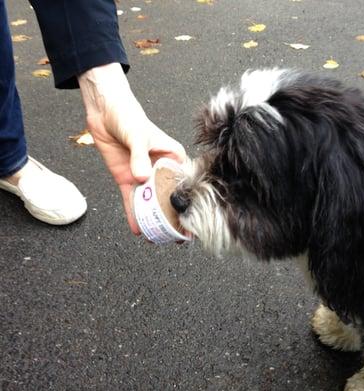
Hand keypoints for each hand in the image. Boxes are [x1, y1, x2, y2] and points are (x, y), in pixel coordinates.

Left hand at [78, 63, 185, 233]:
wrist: (104, 111)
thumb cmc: (128, 116)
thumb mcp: (138, 136)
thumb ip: (140, 156)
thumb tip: (141, 178)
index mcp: (173, 157)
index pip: (183, 183)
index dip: (189, 202)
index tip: (192, 222)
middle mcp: (160, 169)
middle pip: (168, 197)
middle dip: (172, 217)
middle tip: (175, 238)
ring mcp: (144, 176)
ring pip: (150, 202)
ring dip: (153, 220)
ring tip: (157, 238)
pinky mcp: (127, 179)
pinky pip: (131, 199)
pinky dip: (133, 214)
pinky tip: (137, 229)